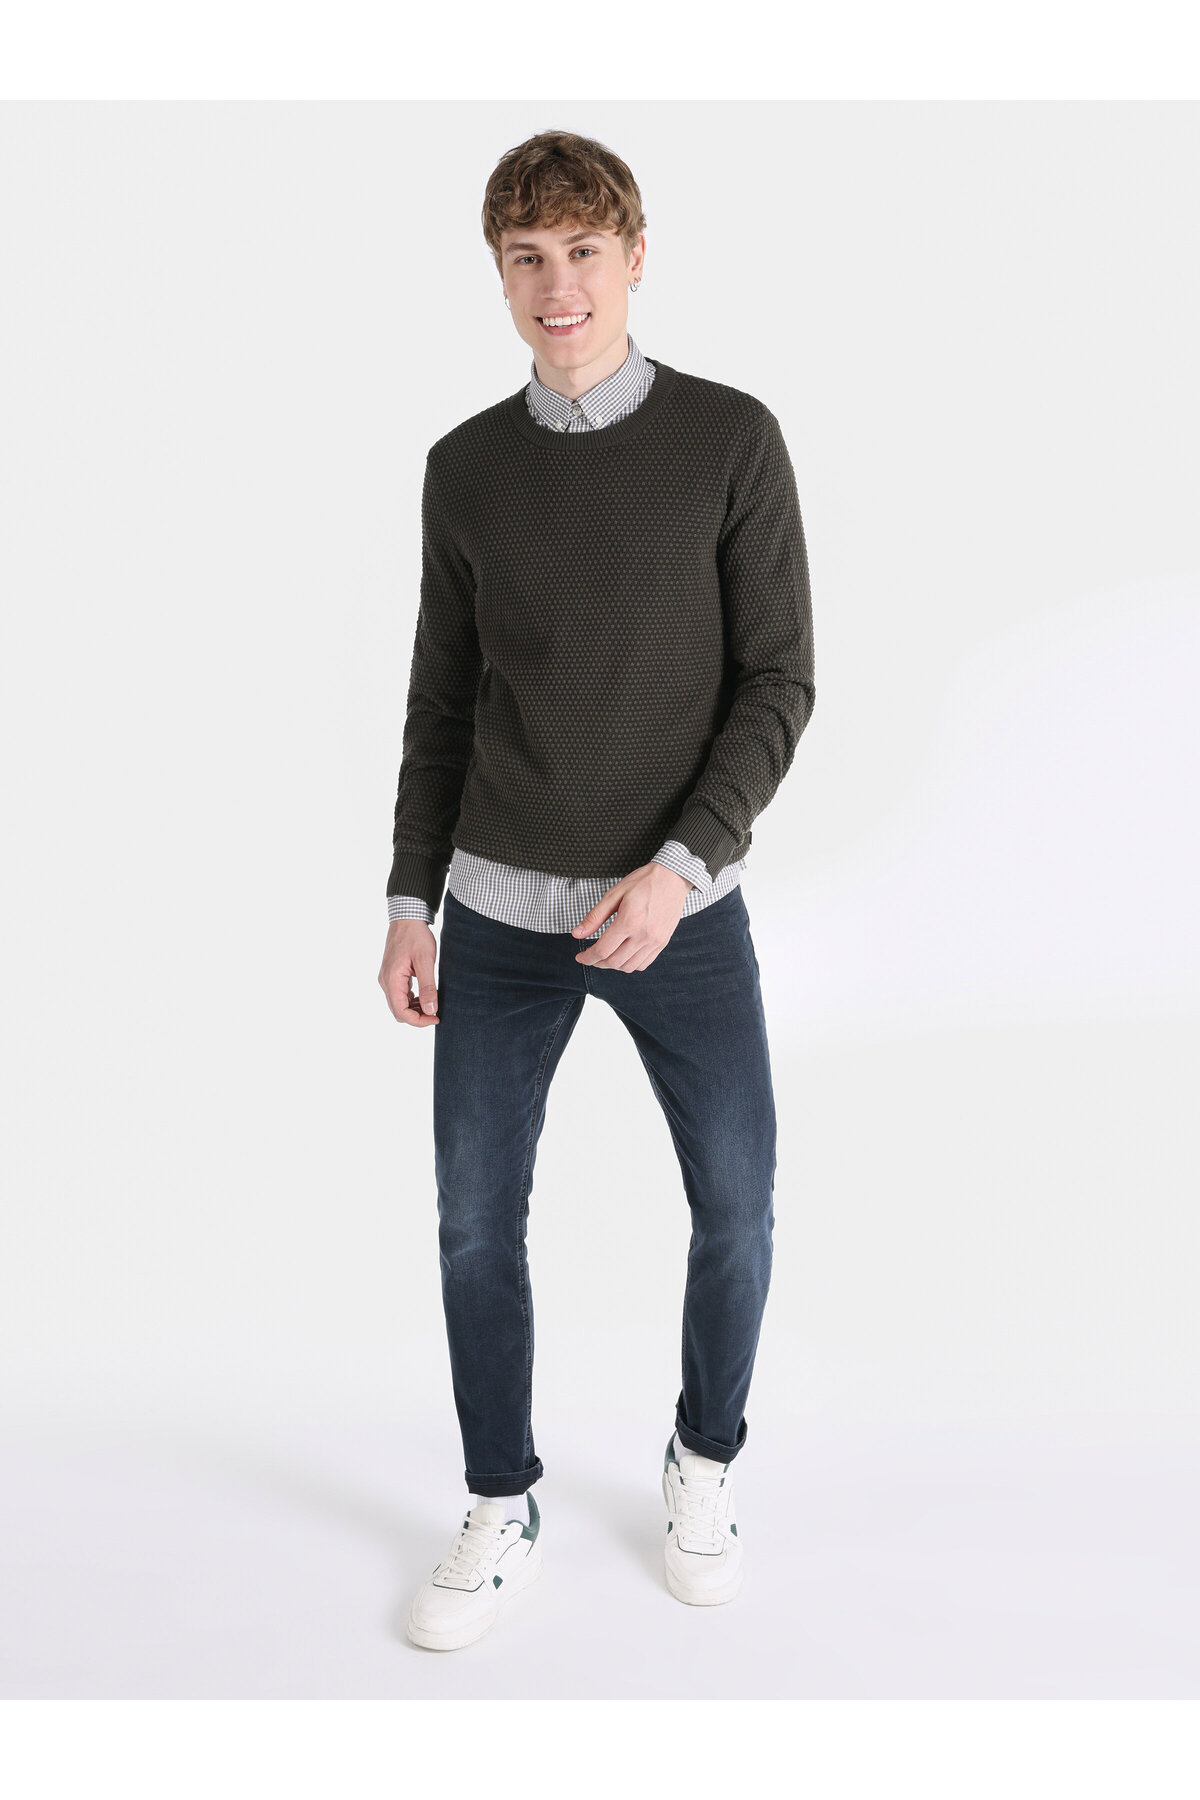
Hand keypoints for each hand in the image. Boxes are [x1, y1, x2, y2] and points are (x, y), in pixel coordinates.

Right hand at [379, 918, 439, 1024]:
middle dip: (417, 1017)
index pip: (401, 1012)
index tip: (436, 1017)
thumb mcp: (425, 961)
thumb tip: (430, 1010)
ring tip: (432, 1004)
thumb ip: (428, 987)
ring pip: (398, 1005)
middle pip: (398, 1011)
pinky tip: (425, 995)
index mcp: (392, 979)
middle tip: (435, 1013)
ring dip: (414, 1009)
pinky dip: (411, 1000)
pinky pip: (399, 995)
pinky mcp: (391, 975)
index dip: (418, 1021)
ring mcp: (387, 979)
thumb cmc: (416, 937)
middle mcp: (385, 982)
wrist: (407, 919)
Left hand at [570, 861, 692, 972]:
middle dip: (597, 963)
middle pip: (614, 962)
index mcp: (629, 921)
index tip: (580, 957)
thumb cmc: (643, 882)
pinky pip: (643, 963)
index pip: (602, 950)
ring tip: (605, 956)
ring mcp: (655, 941)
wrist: (672, 878)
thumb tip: (576, 934)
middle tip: (590, 956)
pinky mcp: (662, 942)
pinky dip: (629, 964)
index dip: (587, 957)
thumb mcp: (614, 894)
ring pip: (628, 966)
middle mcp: (643, 935)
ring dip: (613, 965)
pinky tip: (623, 955)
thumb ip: (594, 917)